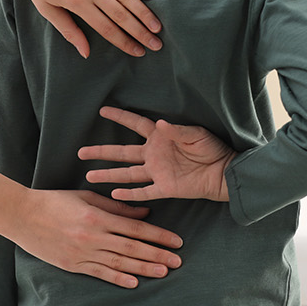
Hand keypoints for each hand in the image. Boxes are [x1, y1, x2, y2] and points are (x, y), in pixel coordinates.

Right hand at [0, 129, 181, 288]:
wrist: (22, 216)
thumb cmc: (55, 201)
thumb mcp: (86, 198)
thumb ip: (116, 207)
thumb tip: (144, 215)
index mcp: (97, 217)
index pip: (136, 229)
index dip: (158, 236)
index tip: (176, 242)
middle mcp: (93, 237)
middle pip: (132, 248)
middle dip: (158, 255)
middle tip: (178, 261)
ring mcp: (82, 253)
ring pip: (120, 264)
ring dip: (144, 268)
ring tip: (163, 272)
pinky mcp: (73, 265)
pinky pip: (100, 273)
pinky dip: (118, 279)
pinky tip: (134, 282)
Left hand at [2, 0, 162, 58]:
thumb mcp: (45, 7)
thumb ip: (68, 30)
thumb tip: (85, 52)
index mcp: (75, 2)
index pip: (106, 27)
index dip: (124, 42)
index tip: (138, 51)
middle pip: (121, 14)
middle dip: (140, 31)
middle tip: (156, 44)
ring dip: (144, 11)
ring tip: (157, 25)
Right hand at [78, 107, 235, 202]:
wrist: (224, 172)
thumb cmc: (212, 149)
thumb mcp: (195, 135)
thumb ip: (176, 130)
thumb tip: (159, 123)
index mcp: (160, 137)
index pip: (135, 124)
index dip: (120, 117)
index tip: (103, 110)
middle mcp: (154, 155)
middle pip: (122, 152)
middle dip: (102, 151)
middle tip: (82, 151)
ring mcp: (157, 172)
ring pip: (127, 173)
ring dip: (109, 174)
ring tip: (89, 175)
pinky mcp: (165, 188)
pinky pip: (144, 192)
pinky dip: (130, 195)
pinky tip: (114, 194)